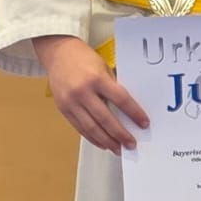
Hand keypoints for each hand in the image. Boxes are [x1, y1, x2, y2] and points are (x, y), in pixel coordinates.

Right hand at [36, 34, 149, 151]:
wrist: (57, 52)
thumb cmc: (82, 57)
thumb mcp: (103, 67)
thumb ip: (112, 87)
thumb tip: (126, 109)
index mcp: (96, 78)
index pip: (121, 100)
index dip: (134, 113)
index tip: (143, 123)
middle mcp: (82, 91)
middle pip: (106, 119)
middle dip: (120, 134)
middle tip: (131, 143)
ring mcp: (71, 102)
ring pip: (91, 128)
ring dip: (106, 141)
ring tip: (118, 148)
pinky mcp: (63, 109)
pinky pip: (79, 128)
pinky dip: (92, 137)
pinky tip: (102, 143)